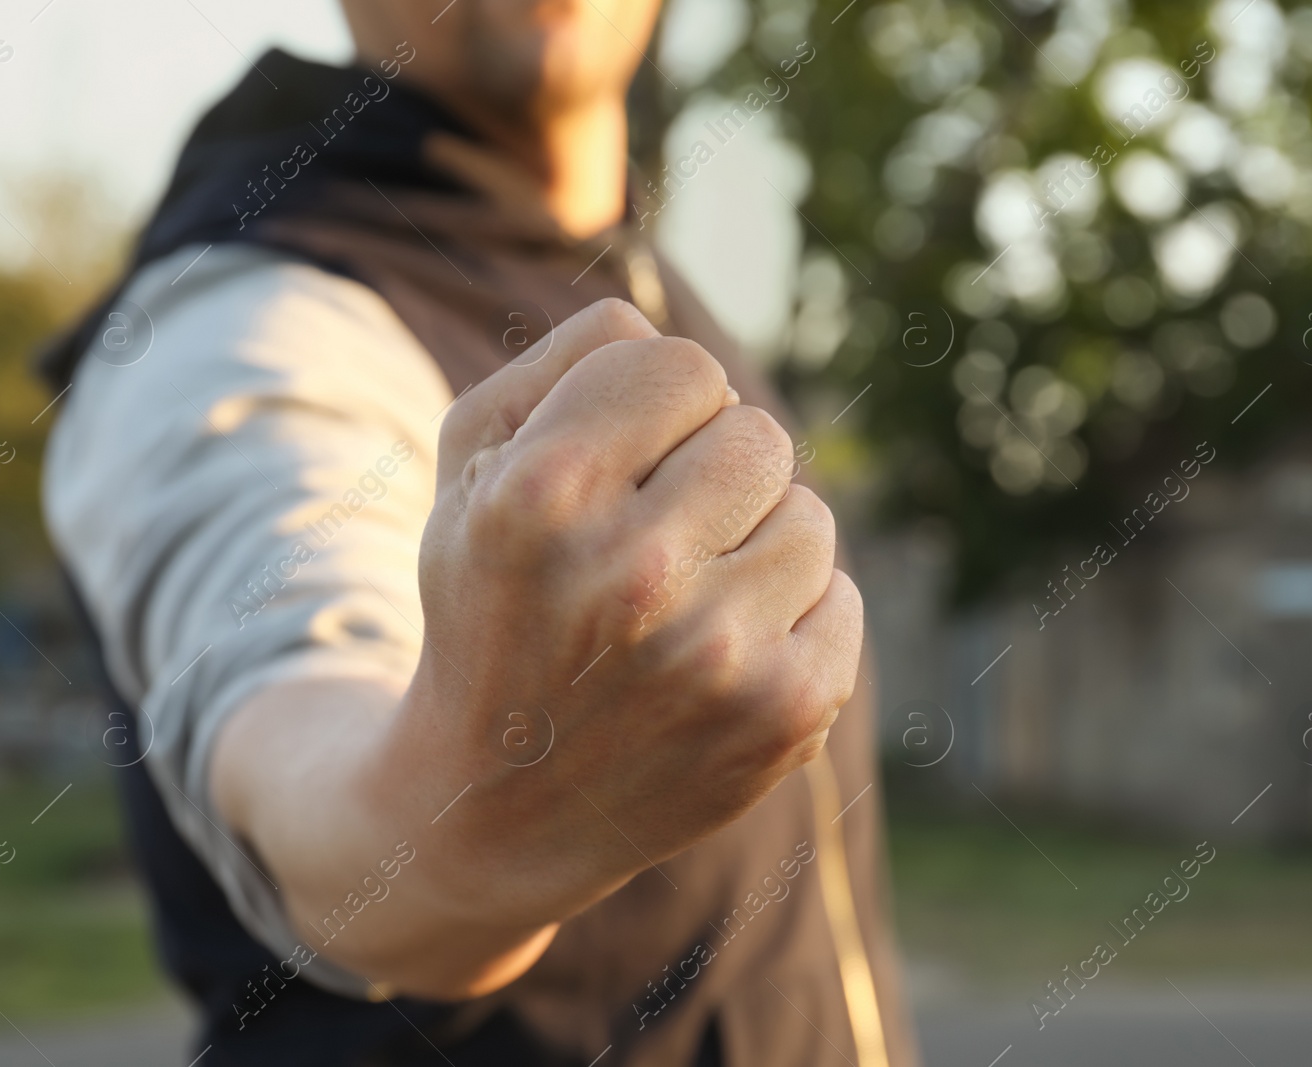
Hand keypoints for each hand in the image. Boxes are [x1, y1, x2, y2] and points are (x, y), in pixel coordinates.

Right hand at [398, 298, 862, 924]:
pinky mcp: (786, 711)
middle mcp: (634, 574)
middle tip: (652, 543)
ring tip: (681, 607)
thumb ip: (565, 363)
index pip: (682, 365)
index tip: (620, 465)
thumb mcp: (469, 469)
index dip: (655, 410)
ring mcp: (719, 653)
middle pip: (758, 434)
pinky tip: (718, 660)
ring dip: (754, 547)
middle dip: (710, 474)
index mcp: (542, 496)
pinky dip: (792, 616)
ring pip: (810, 515)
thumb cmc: (491, 605)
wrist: (498, 805)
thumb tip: (667, 333)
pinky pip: (842, 596)